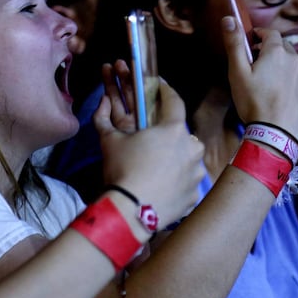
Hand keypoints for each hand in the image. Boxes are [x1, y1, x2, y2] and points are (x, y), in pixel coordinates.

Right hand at [93, 60, 203, 226]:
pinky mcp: (195, 195)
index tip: (160, 86)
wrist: (131, 211)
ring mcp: (196, 173)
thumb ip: (103, 117)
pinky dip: (177, 181)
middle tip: (152, 140)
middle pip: (182, 134)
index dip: (166, 91)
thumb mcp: (109, 141)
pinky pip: (186, 181)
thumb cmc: (122, 170)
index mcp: (174, 130)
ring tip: (156, 167)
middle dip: (169, 134)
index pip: (174, 101)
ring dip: (175, 158)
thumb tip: (102, 100)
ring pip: (187, 158)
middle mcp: (192, 148)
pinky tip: (161, 186)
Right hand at [223, 16, 297, 145]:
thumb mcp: (237, 72)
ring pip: (291, 65)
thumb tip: (229, 18)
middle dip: (269, 50)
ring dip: (279, 67)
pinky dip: (287, 84)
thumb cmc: (254, 102)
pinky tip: (276, 98)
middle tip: (254, 64)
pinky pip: (297, 82)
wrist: (277, 135)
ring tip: (264, 84)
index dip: (258, 35)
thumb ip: (235, 44)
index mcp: (277, 52)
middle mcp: (296, 61)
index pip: (270, 33)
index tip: (250, 42)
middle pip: (282, 47)